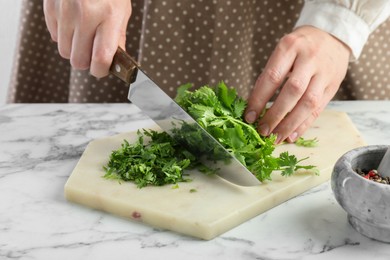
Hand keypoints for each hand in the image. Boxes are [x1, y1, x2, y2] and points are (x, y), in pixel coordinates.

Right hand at [43, 0, 131, 76]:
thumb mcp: (121, 12)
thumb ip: (118, 38)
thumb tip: (113, 62)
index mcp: (108, 17)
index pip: (101, 58)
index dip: (100, 70)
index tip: (101, 69)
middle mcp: (85, 15)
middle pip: (78, 60)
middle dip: (86, 61)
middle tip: (92, 51)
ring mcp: (65, 11)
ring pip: (64, 51)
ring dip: (73, 48)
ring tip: (83, 34)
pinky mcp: (51, 7)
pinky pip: (53, 36)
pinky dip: (62, 35)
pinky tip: (73, 24)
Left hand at [245, 26, 350, 143]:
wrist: (333, 36)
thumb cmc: (299, 47)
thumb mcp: (282, 51)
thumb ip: (269, 75)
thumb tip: (253, 106)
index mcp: (290, 46)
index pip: (272, 76)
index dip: (259, 99)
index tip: (249, 116)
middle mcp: (309, 58)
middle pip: (292, 91)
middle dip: (275, 114)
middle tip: (262, 131)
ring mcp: (324, 73)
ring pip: (308, 103)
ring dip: (290, 124)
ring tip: (276, 138)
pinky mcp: (333, 86)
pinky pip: (319, 109)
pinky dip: (304, 124)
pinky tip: (292, 135)